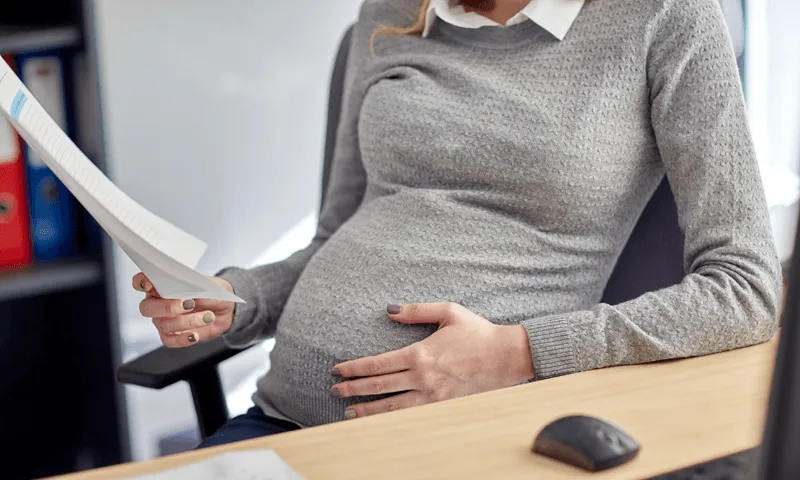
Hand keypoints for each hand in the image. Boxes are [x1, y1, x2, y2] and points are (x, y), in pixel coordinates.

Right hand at [133, 272, 235, 347]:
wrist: (225, 309)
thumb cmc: (211, 292)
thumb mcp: (206, 285)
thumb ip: (193, 288)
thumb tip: (186, 295)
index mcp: (160, 285)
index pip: (140, 282)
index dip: (141, 282)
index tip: (149, 284)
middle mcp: (157, 303)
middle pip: (146, 308)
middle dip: (167, 306)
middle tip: (190, 304)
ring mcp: (162, 320)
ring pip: (164, 324)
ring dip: (188, 321)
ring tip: (208, 316)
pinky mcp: (171, 336)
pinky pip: (169, 341)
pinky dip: (183, 339)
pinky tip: (195, 335)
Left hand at [330, 302, 534, 418]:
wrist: (507, 357)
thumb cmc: (478, 332)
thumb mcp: (448, 312)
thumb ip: (416, 311)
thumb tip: (390, 310)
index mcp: (420, 354)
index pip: (377, 364)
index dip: (354, 368)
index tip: (338, 369)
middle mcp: (422, 378)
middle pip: (379, 386)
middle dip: (353, 389)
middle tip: (335, 389)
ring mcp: (432, 395)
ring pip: (392, 406)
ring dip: (368, 409)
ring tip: (349, 411)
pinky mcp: (443, 405)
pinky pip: (411, 415)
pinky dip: (392, 418)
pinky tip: (380, 419)